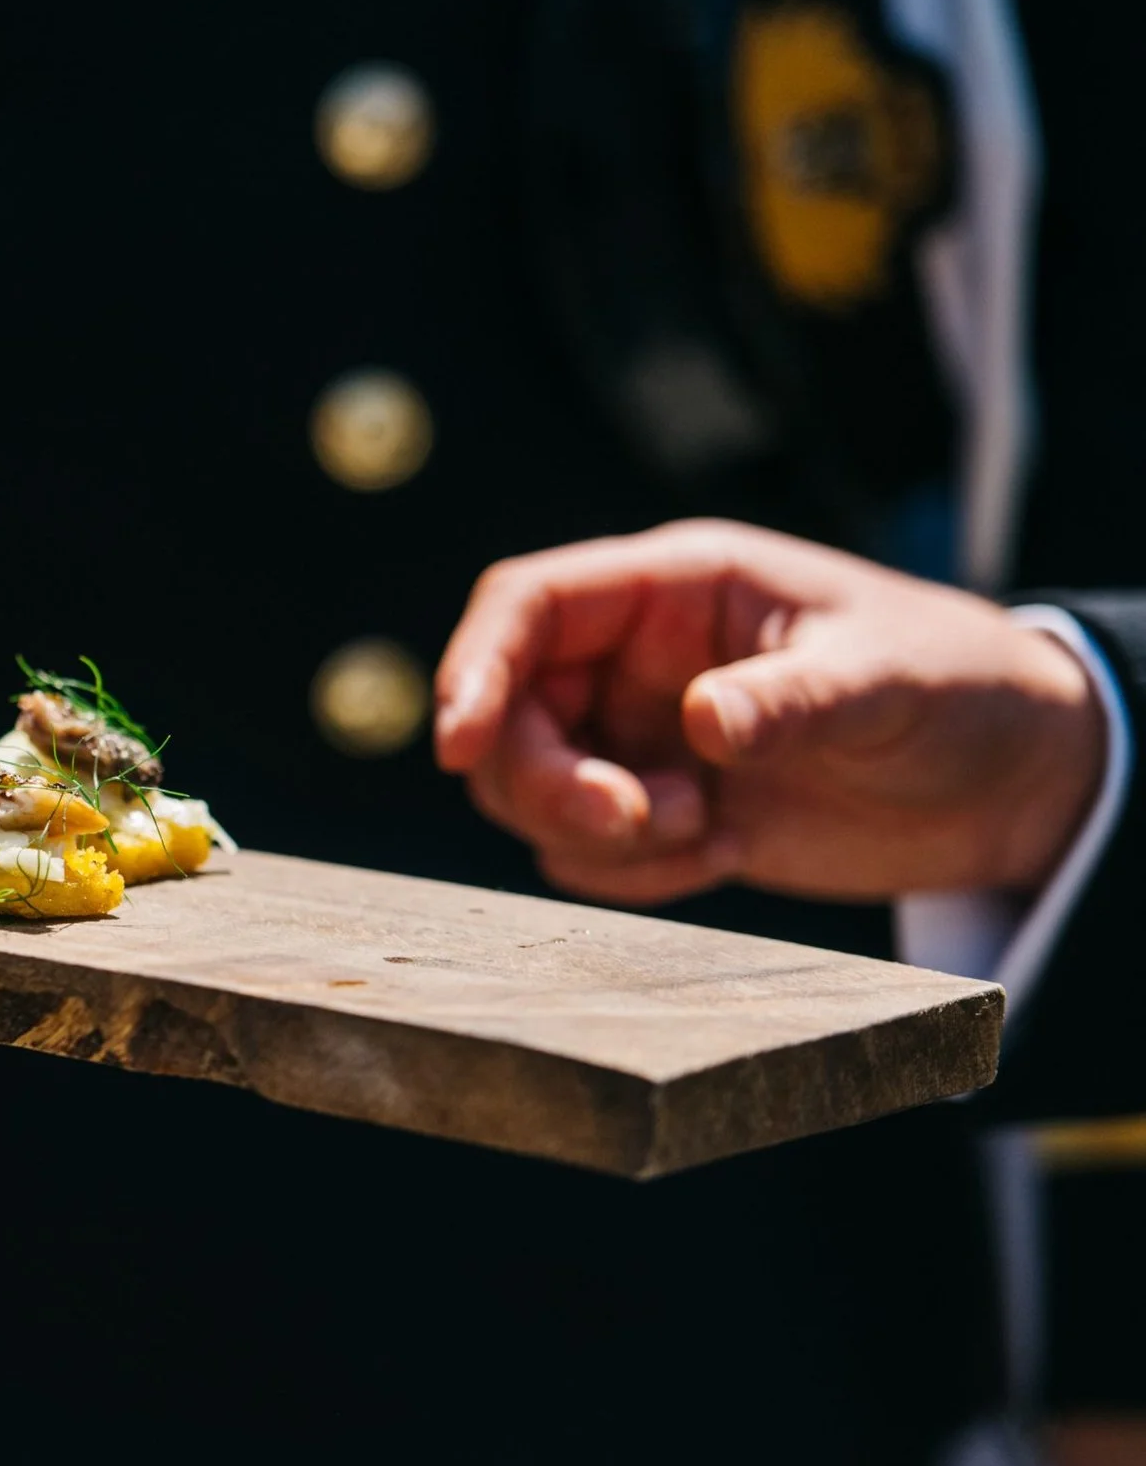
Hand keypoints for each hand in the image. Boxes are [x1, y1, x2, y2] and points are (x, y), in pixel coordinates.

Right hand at [433, 519, 1105, 904]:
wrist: (1008, 778)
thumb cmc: (956, 685)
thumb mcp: (887, 678)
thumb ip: (791, 699)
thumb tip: (702, 723)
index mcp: (674, 590)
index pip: (529, 606)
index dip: (475, 666)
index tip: (458, 740)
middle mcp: (635, 659)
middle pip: (511, 714)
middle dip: (548, 780)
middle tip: (633, 821)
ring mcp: (638, 737)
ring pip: (533, 792)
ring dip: (599, 835)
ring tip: (709, 832)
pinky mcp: (658, 810)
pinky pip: (587, 855)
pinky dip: (635, 875)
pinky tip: (725, 855)